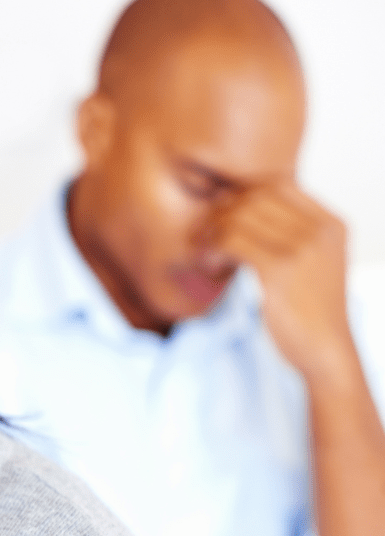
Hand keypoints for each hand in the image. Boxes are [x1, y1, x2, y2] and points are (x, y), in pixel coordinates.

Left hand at [204, 182, 355, 384]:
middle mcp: (320, 230)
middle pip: (255, 196)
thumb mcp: (313, 263)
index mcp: (331, 224)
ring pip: (239, 216)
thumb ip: (292, 235)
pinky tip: (209, 266)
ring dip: (213, 231)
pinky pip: (232, 241)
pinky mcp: (280, 270)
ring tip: (205, 254)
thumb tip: (243, 208)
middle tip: (205, 235)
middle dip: (222, 212)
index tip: (223, 218)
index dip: (242, 195)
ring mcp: (302, 248)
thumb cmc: (311, 311)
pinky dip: (212, 249)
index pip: (278, 184)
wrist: (326, 351)